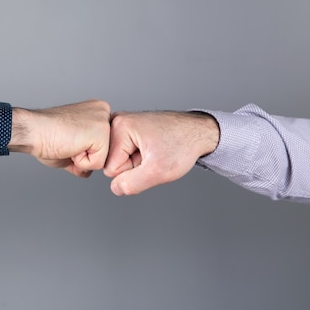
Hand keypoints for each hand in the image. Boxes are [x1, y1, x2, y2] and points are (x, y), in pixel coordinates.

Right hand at [9, 100, 110, 177]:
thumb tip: (88, 170)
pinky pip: (98, 163)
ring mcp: (104, 121)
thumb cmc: (44, 136)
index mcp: (96, 112)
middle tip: (68, 143)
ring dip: (83, 160)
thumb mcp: (70, 147)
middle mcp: (103, 112)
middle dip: (85, 157)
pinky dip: (82, 163)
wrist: (33, 131)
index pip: (102, 146)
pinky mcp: (101, 132)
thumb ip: (83, 156)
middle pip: (106, 152)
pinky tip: (71, 146)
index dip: (82, 152)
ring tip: (69, 144)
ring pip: (104, 159)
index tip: (67, 140)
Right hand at [104, 111, 219, 194]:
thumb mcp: (157, 172)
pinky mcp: (128, 128)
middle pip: (112, 163)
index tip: (149, 159)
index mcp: (119, 126)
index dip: (132, 171)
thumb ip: (131, 184)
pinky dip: (139, 156)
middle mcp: (116, 121)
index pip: (110, 169)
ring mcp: (122, 124)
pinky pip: (125, 153)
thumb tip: (115, 188)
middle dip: (133, 166)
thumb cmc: (183, 145)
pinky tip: (152, 148)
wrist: (199, 132)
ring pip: (119, 159)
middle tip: (153, 156)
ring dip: (136, 162)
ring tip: (153, 151)